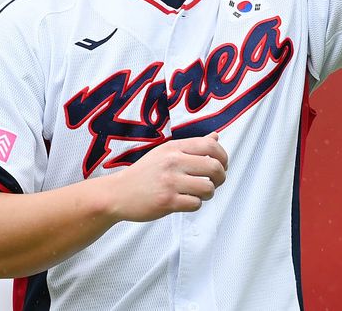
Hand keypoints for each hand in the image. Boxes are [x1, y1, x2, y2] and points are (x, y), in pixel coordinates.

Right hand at [108, 132, 227, 221]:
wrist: (119, 192)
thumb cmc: (145, 172)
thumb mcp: (166, 152)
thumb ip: (192, 146)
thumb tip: (216, 136)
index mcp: (174, 147)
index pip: (210, 145)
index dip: (223, 156)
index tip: (222, 165)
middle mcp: (173, 161)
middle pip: (214, 167)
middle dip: (221, 177)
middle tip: (215, 182)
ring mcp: (170, 182)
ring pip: (208, 187)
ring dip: (209, 193)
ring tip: (199, 193)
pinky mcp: (167, 201)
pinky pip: (195, 204)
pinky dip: (195, 204)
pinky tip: (186, 201)